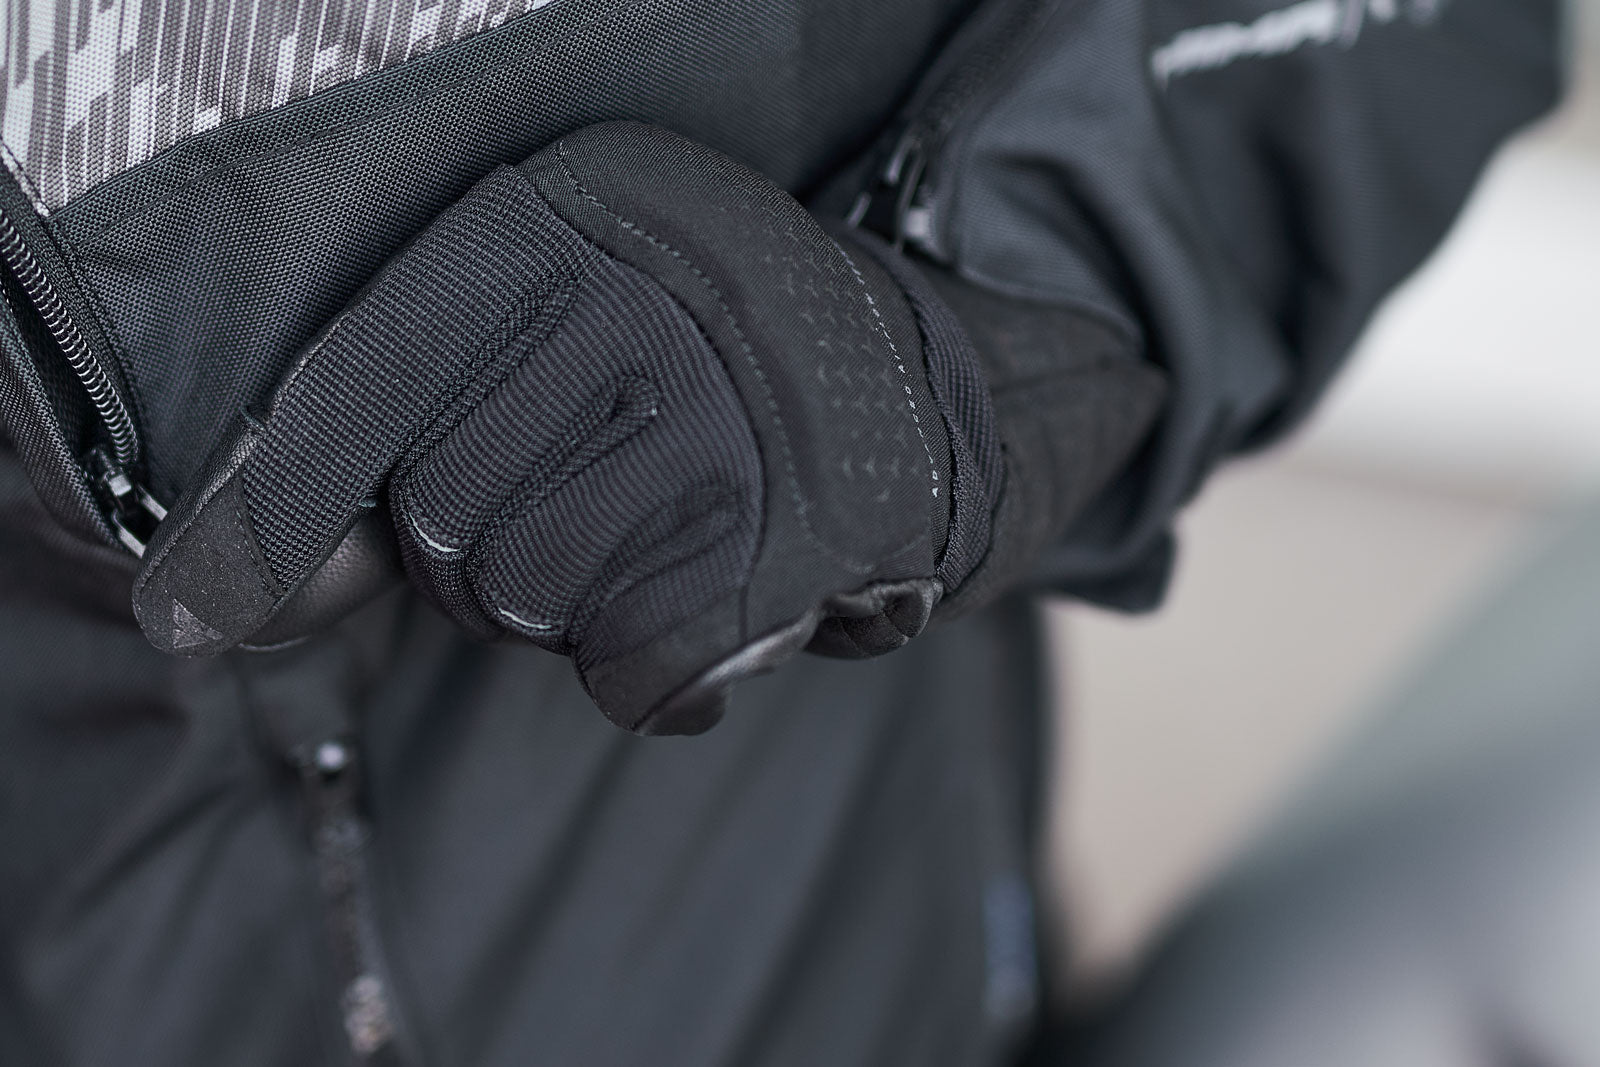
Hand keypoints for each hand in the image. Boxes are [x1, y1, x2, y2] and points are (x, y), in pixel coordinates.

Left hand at [132, 122, 1002, 733]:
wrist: (930, 400)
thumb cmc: (706, 391)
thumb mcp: (550, 359)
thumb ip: (397, 454)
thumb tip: (236, 601)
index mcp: (560, 211)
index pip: (367, 380)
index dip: (277, 512)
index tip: (203, 612)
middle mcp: (646, 282)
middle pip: (448, 514)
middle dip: (489, 570)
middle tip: (585, 534)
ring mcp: (736, 398)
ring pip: (539, 595)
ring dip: (579, 619)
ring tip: (661, 558)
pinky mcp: (810, 516)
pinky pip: (643, 662)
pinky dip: (659, 680)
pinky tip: (712, 624)